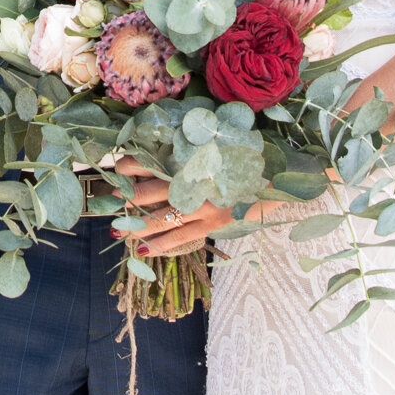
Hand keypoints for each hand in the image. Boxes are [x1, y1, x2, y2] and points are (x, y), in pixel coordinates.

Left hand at [112, 155, 279, 259]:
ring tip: (119, 230)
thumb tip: (162, 147)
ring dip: (135, 225)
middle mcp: (193, 182)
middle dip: (125, 198)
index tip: (118, 167)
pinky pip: (181, 239)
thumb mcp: (218, 142)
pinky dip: (160, 246)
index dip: (128, 165)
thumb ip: (190, 146)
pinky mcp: (214, 225)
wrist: (283, 174)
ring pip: (159, 219)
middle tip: (111, 200)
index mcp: (192, 157)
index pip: (149, 161)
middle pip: (147, 192)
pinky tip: (143, 252)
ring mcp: (203, 207)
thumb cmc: (249, 153)